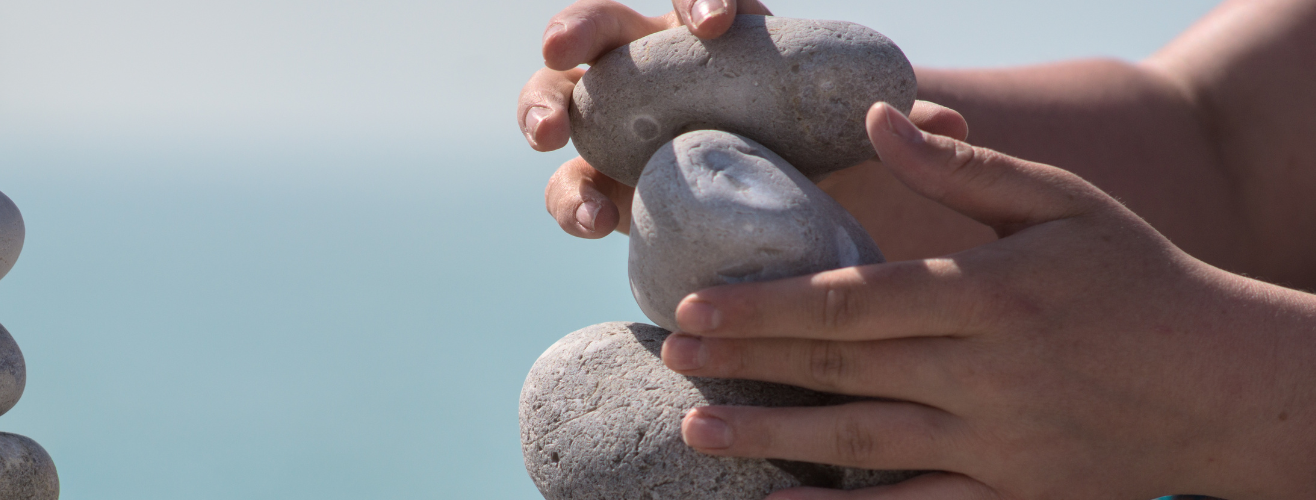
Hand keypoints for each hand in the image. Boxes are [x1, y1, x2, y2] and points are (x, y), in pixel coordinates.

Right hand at [518, 0, 978, 258]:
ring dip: (540, 105)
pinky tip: (590, 220)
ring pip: (559, 96)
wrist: (786, 210)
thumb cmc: (818, 150)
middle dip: (577, 30)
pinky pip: (570, 185)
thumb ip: (891, 124)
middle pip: (600, 27)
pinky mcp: (602, 185)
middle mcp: (653, 68)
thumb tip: (946, 122)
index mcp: (716, 39)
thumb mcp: (853, 133)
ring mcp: (617, 126)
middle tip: (566, 50)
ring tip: (543, 134)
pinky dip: (570, 198)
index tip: (718, 24)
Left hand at [660, 103, 1315, 498]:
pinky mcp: (1014, 497)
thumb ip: (965, 168)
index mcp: (993, 294)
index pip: (855, 300)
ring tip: (696, 431)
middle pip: (844, 368)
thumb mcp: (1064, 205)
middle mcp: (990, 373)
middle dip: (749, 364)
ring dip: (774, 438)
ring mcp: (1000, 444)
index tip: (695, 305)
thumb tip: (878, 118)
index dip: (768, 306)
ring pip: (864, 443)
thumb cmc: (1140, 281)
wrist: (1231, 387)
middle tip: (673, 357)